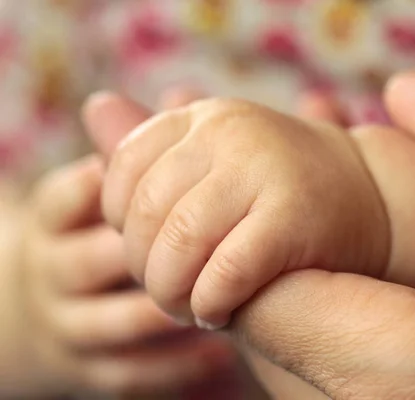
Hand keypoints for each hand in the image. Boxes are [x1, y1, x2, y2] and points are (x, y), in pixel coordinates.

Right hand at [14, 154, 235, 396]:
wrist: (47, 305)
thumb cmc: (92, 233)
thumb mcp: (102, 195)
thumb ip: (142, 154)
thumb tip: (181, 90)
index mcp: (53, 223)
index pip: (63, 203)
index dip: (102, 192)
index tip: (156, 185)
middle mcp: (52, 272)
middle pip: (87, 262)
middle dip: (140, 256)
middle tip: (204, 246)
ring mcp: (66, 325)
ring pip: (111, 322)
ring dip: (161, 313)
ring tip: (214, 301)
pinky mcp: (86, 370)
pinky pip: (127, 373)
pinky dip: (173, 365)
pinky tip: (218, 354)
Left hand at [101, 98, 389, 328]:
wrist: (372, 198)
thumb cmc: (281, 190)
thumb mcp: (217, 160)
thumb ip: (156, 150)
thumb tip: (94, 108)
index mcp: (206, 117)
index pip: (124, 168)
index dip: (123, 222)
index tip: (150, 250)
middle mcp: (230, 133)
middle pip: (146, 212)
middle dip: (145, 268)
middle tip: (167, 294)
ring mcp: (263, 169)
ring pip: (179, 243)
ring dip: (172, 293)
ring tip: (188, 308)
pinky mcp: (292, 217)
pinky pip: (223, 272)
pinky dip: (209, 303)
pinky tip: (218, 313)